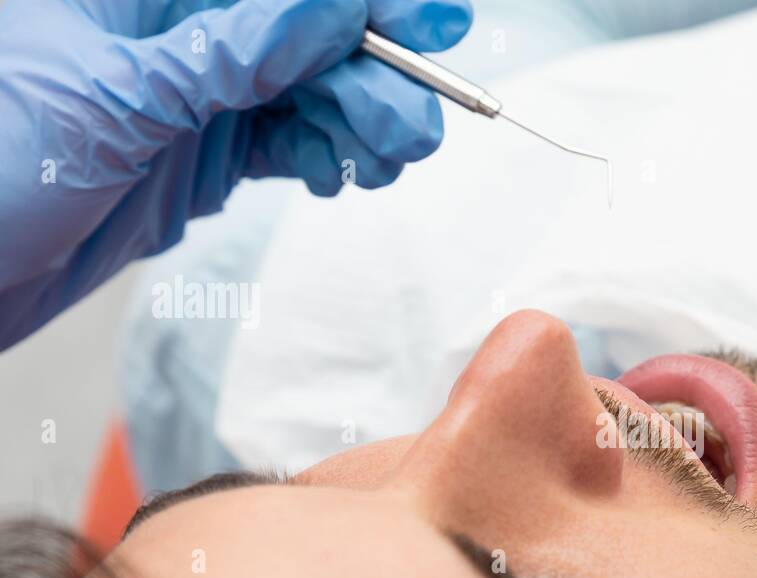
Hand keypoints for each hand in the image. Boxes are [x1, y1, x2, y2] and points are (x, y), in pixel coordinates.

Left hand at [0, 0, 471, 347]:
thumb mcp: (117, 101)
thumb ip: (234, 52)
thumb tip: (337, 6)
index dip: (363, 4)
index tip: (433, 28)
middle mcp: (175, 28)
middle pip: (306, 35)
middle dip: (373, 76)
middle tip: (416, 130)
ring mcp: (192, 92)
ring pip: (306, 91)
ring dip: (360, 124)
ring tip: (390, 162)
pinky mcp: (201, 151)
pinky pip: (287, 142)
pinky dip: (325, 159)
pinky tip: (345, 176)